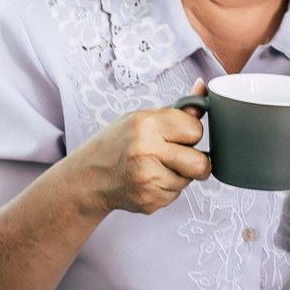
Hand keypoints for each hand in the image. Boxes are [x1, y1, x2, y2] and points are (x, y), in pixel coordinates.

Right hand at [65, 80, 211, 214]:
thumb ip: (178, 110)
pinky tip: (149, 180)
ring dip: (180, 175)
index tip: (180, 135)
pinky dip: (167, 188)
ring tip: (156, 167)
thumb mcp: (141, 118)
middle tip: (180, 156)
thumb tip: (203, 88)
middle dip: (197, 161)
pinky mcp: (149, 201)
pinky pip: (176, 195)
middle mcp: (146, 152)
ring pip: (189, 180)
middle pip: (200, 163)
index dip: (191, 133)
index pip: (196, 130)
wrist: (87, 177)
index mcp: (146, 125)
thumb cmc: (114, 144)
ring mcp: (147, 180)